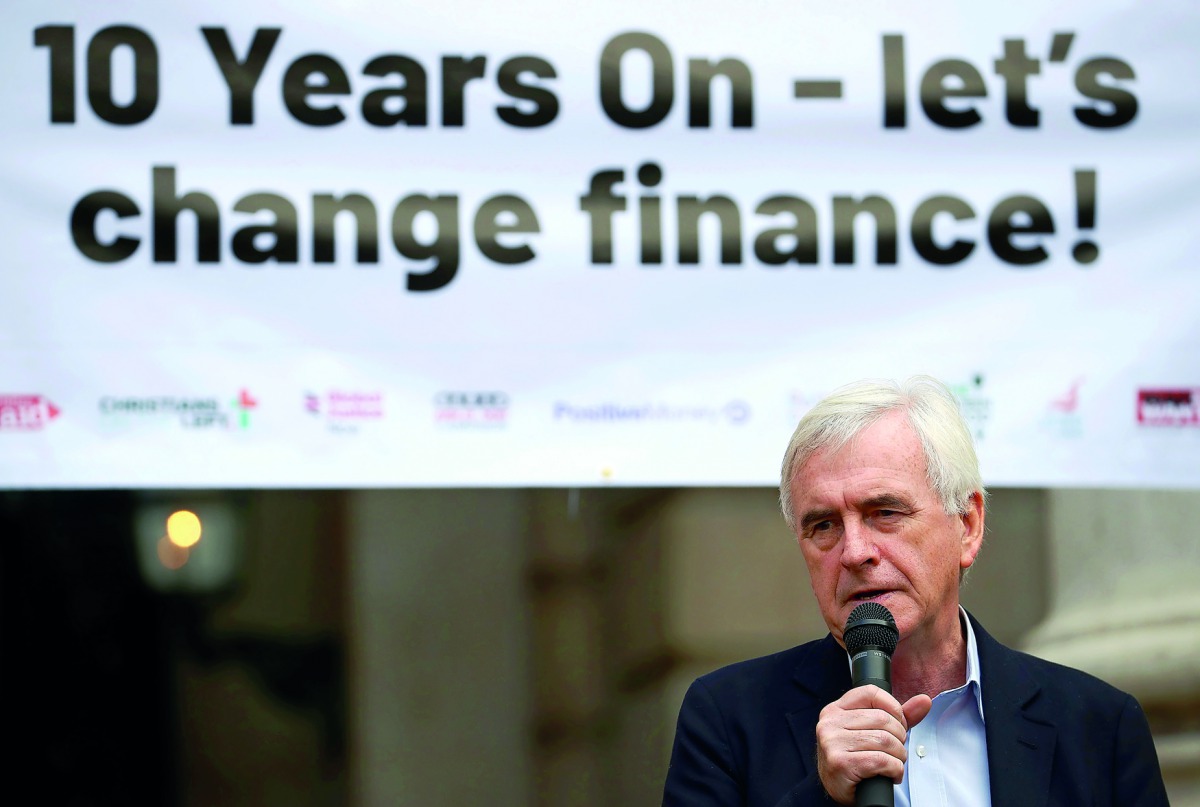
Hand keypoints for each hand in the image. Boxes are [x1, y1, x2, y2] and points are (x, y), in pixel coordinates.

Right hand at [815, 685, 932, 804]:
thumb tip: (924, 701)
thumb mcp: (871, 732)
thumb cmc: (854, 759)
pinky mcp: (840, 763)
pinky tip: (890, 774)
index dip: (893, 708)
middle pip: (882, 718)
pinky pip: (881, 760)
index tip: (898, 724)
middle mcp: (830, 723)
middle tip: (896, 750)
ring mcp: (833, 742)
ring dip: (899, 755)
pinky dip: (894, 769)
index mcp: (836, 710)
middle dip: (899, 737)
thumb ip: (897, 716)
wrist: (838, 789)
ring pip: (884, 740)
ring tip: (894, 763)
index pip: (871, 693)